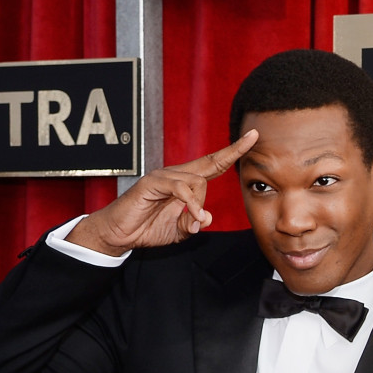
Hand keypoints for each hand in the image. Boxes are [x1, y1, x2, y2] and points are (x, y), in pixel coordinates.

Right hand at [67, 131, 258, 254]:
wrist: (118, 234)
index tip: (253, 139)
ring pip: (197, 181)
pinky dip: (189, 203)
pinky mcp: (151, 183)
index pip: (213, 165)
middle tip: (254, 137)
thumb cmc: (146, 228)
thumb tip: (205, 218)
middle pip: (210, 162)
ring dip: (200, 204)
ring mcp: (162, 176)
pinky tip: (191, 216)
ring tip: (192, 220)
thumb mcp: (179, 231)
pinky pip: (180, 189)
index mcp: (185, 183)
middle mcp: (175, 175)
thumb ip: (194, 224)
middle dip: (233, 150)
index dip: (233, 153)